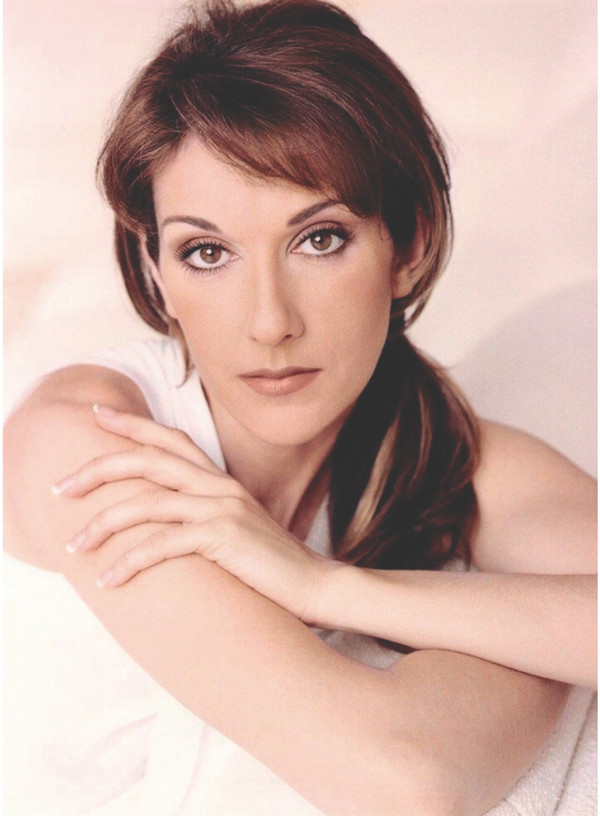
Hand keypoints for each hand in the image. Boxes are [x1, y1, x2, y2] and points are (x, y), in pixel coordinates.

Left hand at [54, 405, 338, 623]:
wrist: (315, 585)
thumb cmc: (270, 564)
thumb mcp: (234, 529)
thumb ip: (204, 516)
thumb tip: (163, 522)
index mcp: (220, 480)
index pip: (170, 439)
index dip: (132, 425)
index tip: (96, 415)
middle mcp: (218, 486)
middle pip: (148, 461)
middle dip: (99, 469)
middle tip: (61, 487)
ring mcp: (222, 509)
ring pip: (147, 503)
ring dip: (103, 524)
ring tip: (75, 545)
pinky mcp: (223, 538)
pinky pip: (163, 545)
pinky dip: (130, 561)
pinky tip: (110, 579)